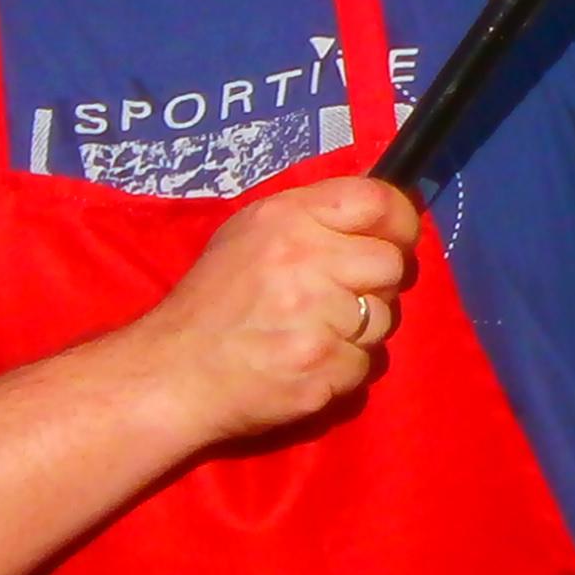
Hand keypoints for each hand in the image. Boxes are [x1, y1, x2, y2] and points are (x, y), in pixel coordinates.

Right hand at [128, 177, 420, 448]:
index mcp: (289, 219)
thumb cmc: (214, 300)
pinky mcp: (324, 368)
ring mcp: (318, 319)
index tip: (396, 238)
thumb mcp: (250, 234)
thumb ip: (313, 218)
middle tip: (341, 297)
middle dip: (376, 283)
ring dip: (359, 330)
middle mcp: (307, 261)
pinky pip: (366, 364)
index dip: (399, 220)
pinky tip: (308, 362)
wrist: (174, 372)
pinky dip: (344, 367)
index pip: (377, 201)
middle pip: (391, 264)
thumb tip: (380, 213)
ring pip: (385, 319)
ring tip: (314, 332)